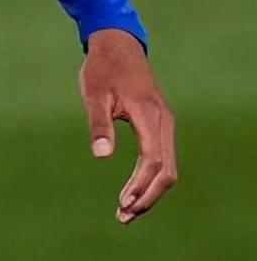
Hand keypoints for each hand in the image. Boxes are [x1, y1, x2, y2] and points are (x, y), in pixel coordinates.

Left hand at [78, 28, 177, 223]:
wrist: (117, 44)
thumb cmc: (103, 68)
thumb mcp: (94, 93)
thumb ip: (99, 124)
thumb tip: (102, 155)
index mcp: (149, 116)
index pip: (153, 160)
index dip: (140, 185)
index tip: (123, 203)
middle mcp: (164, 123)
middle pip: (166, 171)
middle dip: (147, 197)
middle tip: (123, 216)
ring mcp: (164, 124)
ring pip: (167, 167)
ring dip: (150, 191)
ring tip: (126, 210)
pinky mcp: (159, 125)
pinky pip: (161, 158)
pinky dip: (150, 178)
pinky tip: (134, 189)